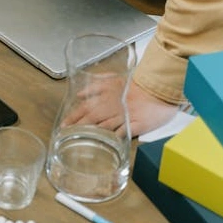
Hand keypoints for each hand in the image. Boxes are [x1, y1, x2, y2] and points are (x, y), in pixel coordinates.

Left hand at [61, 79, 178, 137]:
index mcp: (106, 97)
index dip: (73, 116)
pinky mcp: (138, 124)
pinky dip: (115, 137)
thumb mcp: (113, 80)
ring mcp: (126, 116)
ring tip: (82, 140)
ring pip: (106, 126)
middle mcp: (113, 107)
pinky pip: (124, 132)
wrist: (158, 86)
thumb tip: (80, 94)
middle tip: (67, 134)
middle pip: (92, 118)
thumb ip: (95, 86)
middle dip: (79, 127)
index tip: (64, 124)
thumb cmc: (136, 84)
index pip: (85, 107)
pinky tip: (108, 142)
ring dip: (94, 133)